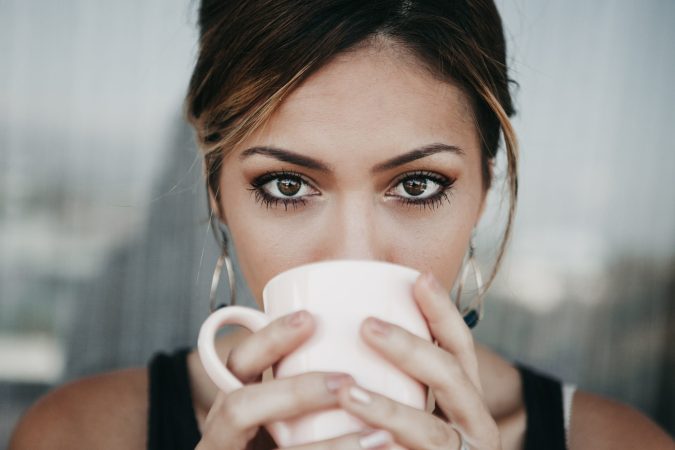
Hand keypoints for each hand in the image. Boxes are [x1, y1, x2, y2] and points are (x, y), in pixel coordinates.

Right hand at [196, 311, 356, 449]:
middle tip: (345, 382)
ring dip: (328, 448)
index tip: (311, 318)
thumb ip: (303, 395)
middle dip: (293, 391)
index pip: (238, 365)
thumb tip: (363, 359)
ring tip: (379, 437)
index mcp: (234, 409)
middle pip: (238, 407)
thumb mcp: (283, 418)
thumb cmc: (281, 444)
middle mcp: (222, 438)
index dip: (269, 339)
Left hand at [275, 273, 500, 449]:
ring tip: (346, 394)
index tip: (420, 279)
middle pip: (449, 376)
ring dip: (387, 410)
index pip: (459, 346)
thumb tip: (348, 327)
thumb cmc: (404, 443)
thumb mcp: (410, 407)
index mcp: (465, 396)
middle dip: (409, 348)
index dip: (443, 312)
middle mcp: (475, 423)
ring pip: (429, 432)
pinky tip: (363, 443)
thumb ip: (395, 376)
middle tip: (366, 326)